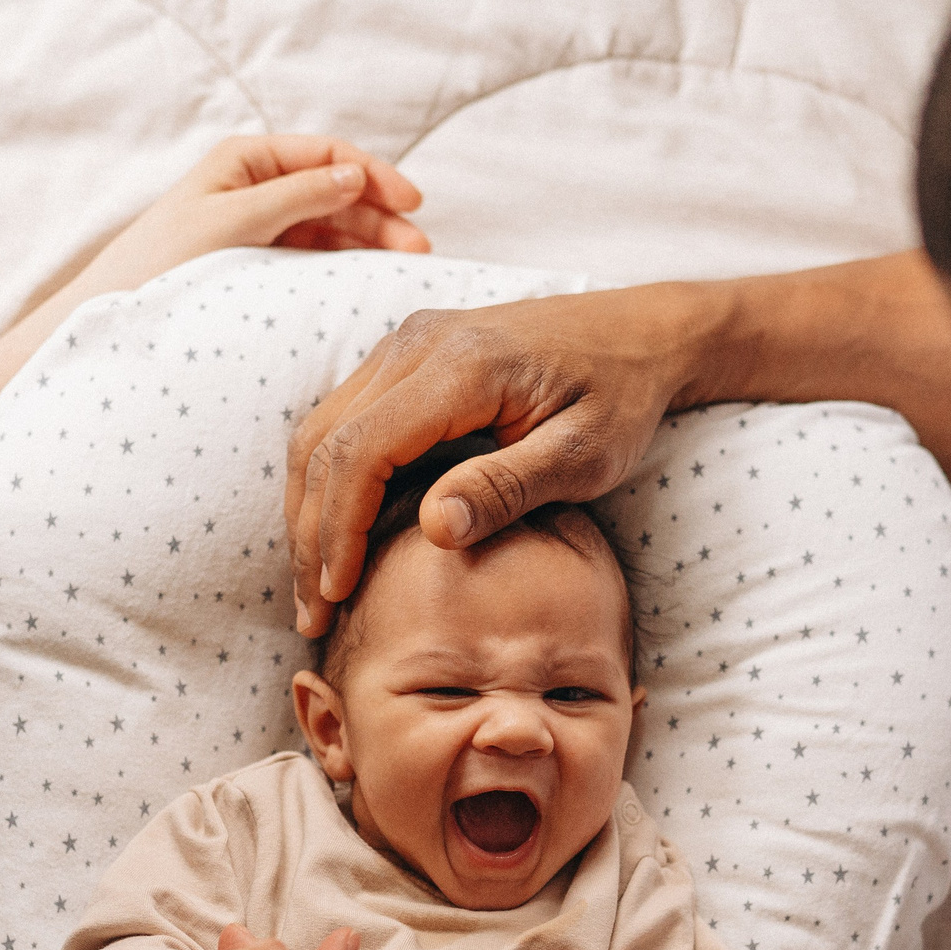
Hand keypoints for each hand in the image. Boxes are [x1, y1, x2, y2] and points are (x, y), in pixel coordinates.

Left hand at [77, 135, 427, 300]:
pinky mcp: (258, 262)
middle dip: (379, 214)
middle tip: (418, 247)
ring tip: (405, 265)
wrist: (119, 312)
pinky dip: (344, 263)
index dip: (372, 174)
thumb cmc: (164, 261)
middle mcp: (255, 186)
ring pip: (329, 225)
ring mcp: (259, 225)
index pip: (326, 155)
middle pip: (335, 191)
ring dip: (369, 241)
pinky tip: (370, 278)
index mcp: (246, 160)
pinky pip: (312, 255)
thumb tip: (353, 176)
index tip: (411, 203)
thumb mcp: (234, 221)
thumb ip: (296, 195)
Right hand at [284, 282, 711, 633]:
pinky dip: (330, 484)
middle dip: (311, 535)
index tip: (339, 596)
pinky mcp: (407, 358)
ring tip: (319, 589)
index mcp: (462, 365)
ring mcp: (406, 345)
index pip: (363, 450)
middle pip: (325, 442)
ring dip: (310, 512)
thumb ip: (509, 488)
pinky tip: (342, 540)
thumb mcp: (585, 455)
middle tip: (315, 615)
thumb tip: (434, 530)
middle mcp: (417, 344)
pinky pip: (344, 421)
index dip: (340, 530)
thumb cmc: (621, 397)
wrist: (640, 335)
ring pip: (322, 431)